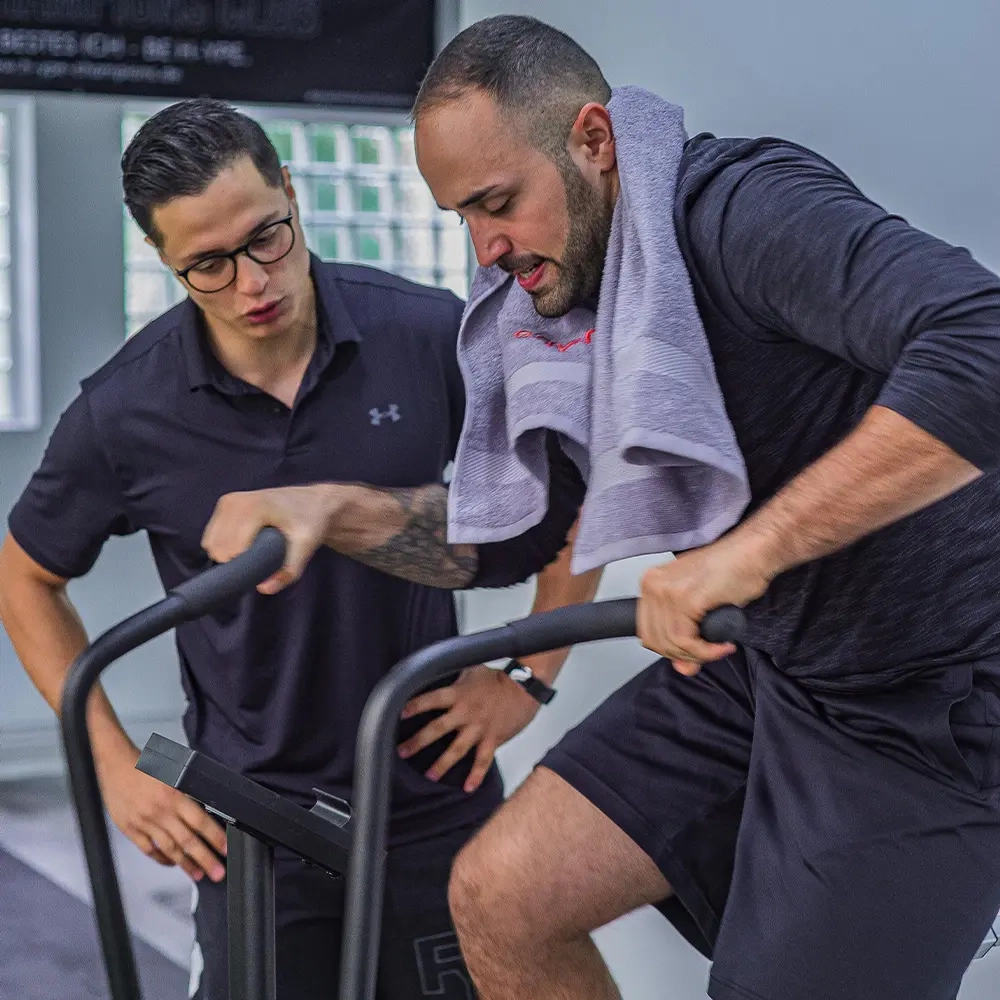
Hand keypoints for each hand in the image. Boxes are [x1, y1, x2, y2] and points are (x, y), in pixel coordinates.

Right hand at [101, 751, 226, 882]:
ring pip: (170, 848)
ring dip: (186, 864)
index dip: (215, 837)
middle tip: (217, 873)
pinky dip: (162, 859)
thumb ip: (188, 792)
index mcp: (174, 794)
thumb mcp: (174, 772)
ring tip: (198, 874)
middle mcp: (160, 811)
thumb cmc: (146, 766)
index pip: (200, 821)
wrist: (116, 765)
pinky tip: (173, 863)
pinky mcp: (131, 830)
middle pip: (187, 840)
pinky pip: (149, 850)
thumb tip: (208, 809)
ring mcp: (145, 822)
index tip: (225, 849)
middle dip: (205, 859)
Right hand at [202, 485, 334, 593]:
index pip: (231, 547)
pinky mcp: (225, 503)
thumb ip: (289, 570)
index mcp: (254, 508)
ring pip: (211, 542)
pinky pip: (212, 535)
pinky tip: (243, 546)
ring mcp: (228, 501)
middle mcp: (236, 501)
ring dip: (226, 554)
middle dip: (232, 562)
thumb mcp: (306, 547)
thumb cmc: (310, 522)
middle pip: (217, 546)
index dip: (242, 565)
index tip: (261, 568)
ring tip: (252, 554)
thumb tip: (264, 588)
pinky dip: (222, 546)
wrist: (312, 502)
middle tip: (257, 562)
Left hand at [396, 666, 540, 792]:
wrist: (524, 686)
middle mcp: (465, 713)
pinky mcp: (493, 739)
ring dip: (441, 764)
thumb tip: (441, 676)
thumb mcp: (473, 671)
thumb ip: (456, 679)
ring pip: (456, 750)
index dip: (415, 706)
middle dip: (418, 742)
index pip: (431, 699)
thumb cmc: (500, 678)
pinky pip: (483, 760)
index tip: (399, 714)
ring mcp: (479, 728)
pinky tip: (468, 787)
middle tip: (402, 752)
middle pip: (437, 729)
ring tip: (429, 776)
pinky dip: (476, 775)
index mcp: (458, 694)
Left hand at [637, 532, 771, 675]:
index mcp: (652, 583)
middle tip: (707, 653)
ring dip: (698, 654)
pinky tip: (722, 646)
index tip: (691, 653)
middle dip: (683, 655)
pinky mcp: (685, 600)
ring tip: (718, 648)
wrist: (754, 552)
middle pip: (656, 641)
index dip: (669, 650)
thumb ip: (685, 637)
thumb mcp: (700, 607)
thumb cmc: (732, 571)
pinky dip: (706, 652)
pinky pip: (687, 641)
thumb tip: (682, 668)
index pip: (647, 631)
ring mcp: (667, 591)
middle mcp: (653, 585)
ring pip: (671, 644)